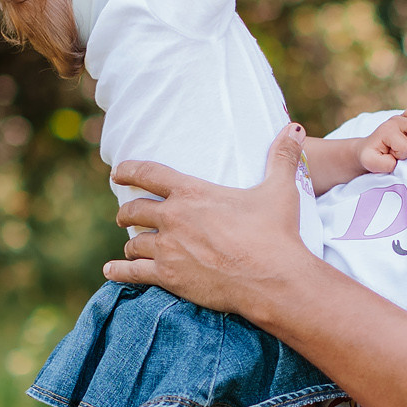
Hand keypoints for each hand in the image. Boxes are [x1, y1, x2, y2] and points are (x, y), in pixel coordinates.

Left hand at [108, 125, 319, 321]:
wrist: (273, 278)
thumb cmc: (276, 232)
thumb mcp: (281, 190)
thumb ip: (283, 157)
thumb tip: (295, 127)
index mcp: (192, 193)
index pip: (149, 174)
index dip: (129, 170)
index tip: (118, 172)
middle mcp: (173, 218)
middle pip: (135, 210)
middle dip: (127, 213)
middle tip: (124, 216)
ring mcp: (168, 249)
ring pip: (134, 243)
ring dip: (132, 244)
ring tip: (132, 248)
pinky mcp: (168, 277)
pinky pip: (133, 273)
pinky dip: (120, 271)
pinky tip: (110, 271)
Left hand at [358, 105, 406, 174]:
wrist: (369, 148)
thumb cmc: (371, 155)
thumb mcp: (370, 162)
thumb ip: (383, 164)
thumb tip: (398, 161)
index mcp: (388, 130)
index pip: (405, 146)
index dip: (401, 155)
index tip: (392, 155)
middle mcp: (397, 120)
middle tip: (405, 149)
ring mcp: (405, 117)